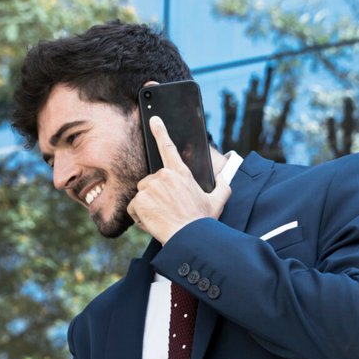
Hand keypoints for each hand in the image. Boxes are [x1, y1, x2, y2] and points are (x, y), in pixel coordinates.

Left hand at [126, 115, 230, 242]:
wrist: (189, 238)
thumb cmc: (202, 221)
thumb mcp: (218, 201)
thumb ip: (222, 186)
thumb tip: (223, 177)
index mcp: (181, 173)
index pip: (168, 147)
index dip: (160, 131)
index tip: (153, 120)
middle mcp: (164, 176)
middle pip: (151, 181)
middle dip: (155, 194)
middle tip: (168, 210)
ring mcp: (150, 187)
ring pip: (142, 194)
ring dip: (148, 206)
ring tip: (162, 217)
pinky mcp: (140, 200)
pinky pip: (134, 207)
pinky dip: (140, 216)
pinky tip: (153, 222)